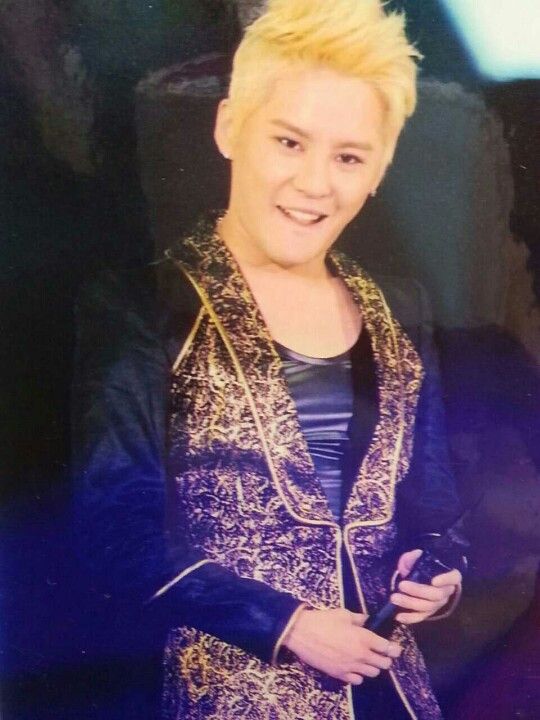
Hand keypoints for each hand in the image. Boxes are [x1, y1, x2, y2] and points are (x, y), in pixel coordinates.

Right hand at [283, 607, 401, 684]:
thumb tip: (368, 621)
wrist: (302, 633)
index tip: (395, 647)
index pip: (388, 648)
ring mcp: (351, 667)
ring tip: (367, 659)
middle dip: (386, 658)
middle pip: (384, 664)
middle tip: (380, 652)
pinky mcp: (340, 675)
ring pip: (373, 673)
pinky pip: (358, 681)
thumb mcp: (343, 614)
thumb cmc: (323, 620)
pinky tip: (354, 667)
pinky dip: (359, 675)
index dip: (394, 648)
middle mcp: (361, 655)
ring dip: (373, 667)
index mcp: (364, 638)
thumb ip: (359, 619)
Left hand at [391, 549, 461, 623]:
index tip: (434, 581)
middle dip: (417, 591)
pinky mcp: (428, 613)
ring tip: (394, 598)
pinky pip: (420, 617)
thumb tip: (411, 557)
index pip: (454, 577)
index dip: (446, 580)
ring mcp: (437, 604)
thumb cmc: (423, 567)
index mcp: (449, 576)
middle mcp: (446, 592)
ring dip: (409, 603)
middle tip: (401, 585)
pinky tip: (398, 616)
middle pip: (436, 595)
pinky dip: (409, 618)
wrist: (423, 579)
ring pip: (427, 607)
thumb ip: (414, 557)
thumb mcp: (419, 558)